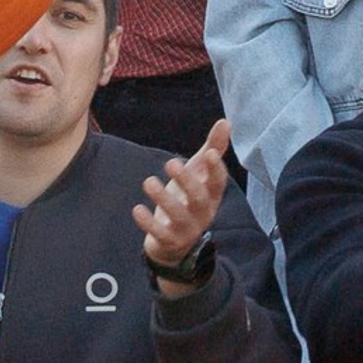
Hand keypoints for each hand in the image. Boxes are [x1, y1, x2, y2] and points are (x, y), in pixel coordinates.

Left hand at [135, 120, 232, 281]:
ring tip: (148, 182)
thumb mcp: (199, 173)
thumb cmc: (189, 197)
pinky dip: (148, 223)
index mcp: (212, 195)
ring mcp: (187, 229)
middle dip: (186, 181)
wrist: (176, 240)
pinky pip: (160, 234)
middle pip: (199, 198)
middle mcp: (203, 213)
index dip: (215, 169)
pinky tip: (137, 209)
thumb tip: (225, 121)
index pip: (218, 182)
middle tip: (170, 162)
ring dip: (163, 199)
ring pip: (178, 216)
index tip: (209, 153)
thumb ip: (213, 148)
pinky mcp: (170, 241)